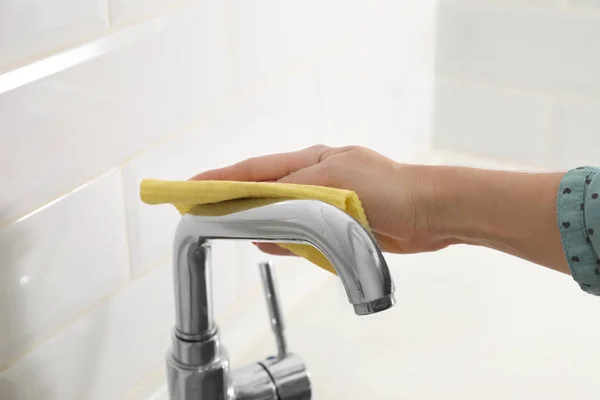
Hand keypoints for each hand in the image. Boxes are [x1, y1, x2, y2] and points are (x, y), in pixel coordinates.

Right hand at [191, 145, 455, 255]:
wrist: (430, 213)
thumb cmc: (387, 190)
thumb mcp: (329, 186)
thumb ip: (290, 200)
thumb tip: (256, 218)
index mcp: (311, 161)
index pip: (255, 170)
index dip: (220, 179)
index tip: (189, 187)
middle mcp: (316, 179)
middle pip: (264, 191)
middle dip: (234, 202)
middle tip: (204, 213)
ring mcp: (327, 202)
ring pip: (281, 214)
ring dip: (258, 223)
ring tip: (231, 230)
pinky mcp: (340, 224)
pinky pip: (303, 233)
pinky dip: (286, 239)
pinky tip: (269, 244)